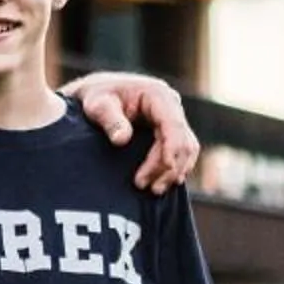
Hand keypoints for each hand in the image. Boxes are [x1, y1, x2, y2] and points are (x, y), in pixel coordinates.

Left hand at [73, 73, 199, 190]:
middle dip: (168, 166)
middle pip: (182, 140)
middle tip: (143, 185)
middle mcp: (171, 105)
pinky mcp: (170, 130)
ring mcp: (173, 117)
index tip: (164, 168)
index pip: (173, 125)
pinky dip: (174, 168)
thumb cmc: (97, 97)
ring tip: (153, 189)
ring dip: (173, 171)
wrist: (98, 95)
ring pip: (186, 149)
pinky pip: (181, 151)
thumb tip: (121, 139)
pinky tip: (161, 181)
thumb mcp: (97, 105)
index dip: (172, 148)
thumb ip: (110, 120)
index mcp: (158, 94)